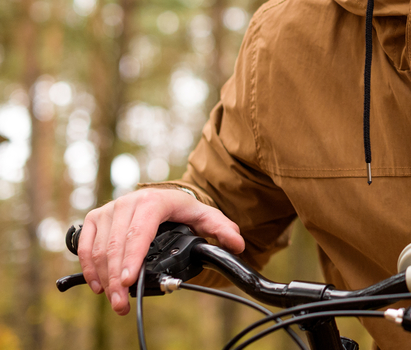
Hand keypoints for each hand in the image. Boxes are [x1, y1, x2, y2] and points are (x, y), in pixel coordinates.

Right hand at [77, 188, 243, 315]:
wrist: (165, 197)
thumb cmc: (185, 210)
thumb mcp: (206, 216)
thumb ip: (221, 229)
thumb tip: (237, 243)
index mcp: (154, 201)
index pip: (139, 232)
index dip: (132, 258)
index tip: (129, 281)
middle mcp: (128, 203)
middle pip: (116, 245)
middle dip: (117, 278)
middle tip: (122, 303)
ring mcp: (110, 210)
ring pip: (99, 248)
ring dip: (103, 277)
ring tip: (114, 300)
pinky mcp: (96, 218)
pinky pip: (84, 245)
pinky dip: (88, 266)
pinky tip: (98, 285)